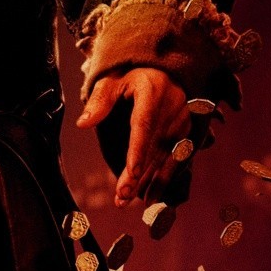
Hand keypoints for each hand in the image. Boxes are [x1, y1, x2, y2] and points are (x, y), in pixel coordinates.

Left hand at [76, 68, 192, 208]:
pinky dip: (165, 178)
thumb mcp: (113, 79)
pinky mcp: (188, 133)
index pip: (144, 126)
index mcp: (153, 93)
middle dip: (139, 176)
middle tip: (121, 198)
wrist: (167, 69)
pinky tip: (152, 196)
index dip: (139, 152)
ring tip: (129, 201)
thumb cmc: (134, 74)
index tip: (132, 173)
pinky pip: (177, 160)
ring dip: (150, 182)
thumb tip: (82, 123)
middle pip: (154, 148)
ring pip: (166, 158)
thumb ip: (100, 100)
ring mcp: (183, 123)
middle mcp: (173, 109)